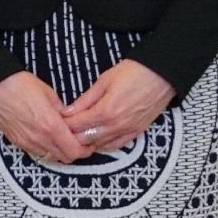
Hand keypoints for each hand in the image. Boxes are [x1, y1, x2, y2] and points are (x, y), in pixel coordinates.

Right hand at [0, 72, 89, 164]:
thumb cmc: (21, 85)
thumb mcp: (49, 93)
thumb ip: (63, 112)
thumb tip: (70, 120)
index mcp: (51, 126)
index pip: (75, 151)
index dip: (85, 149)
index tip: (89, 142)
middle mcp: (40, 139)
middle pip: (65, 158)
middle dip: (74, 151)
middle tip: (77, 140)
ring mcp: (27, 143)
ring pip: (51, 156)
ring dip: (59, 150)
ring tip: (59, 137)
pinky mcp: (17, 142)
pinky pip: (37, 151)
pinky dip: (45, 147)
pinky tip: (44, 135)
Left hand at [60, 59, 174, 152]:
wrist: (162, 75)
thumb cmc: (133, 72)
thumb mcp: (104, 81)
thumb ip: (85, 99)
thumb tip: (67, 112)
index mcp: (106, 111)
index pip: (78, 125)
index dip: (63, 125)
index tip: (54, 122)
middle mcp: (117, 125)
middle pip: (87, 139)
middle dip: (71, 136)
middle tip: (60, 131)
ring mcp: (128, 130)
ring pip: (101, 145)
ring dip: (86, 142)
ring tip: (74, 137)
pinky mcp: (138, 132)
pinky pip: (118, 145)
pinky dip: (104, 145)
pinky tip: (95, 141)